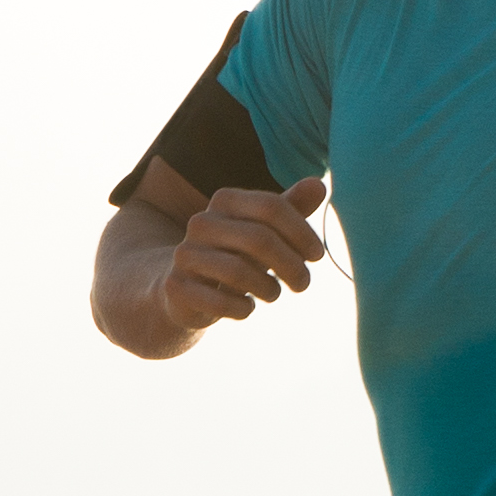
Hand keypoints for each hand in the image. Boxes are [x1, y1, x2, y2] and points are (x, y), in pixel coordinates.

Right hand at [161, 177, 330, 332]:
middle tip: (304, 283)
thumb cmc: (236, 254)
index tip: (316, 256)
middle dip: (291, 265)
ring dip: (268, 288)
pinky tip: (247, 308)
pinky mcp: (176, 287)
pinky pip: (219, 301)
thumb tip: (319, 185)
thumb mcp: (264, 230)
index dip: (302, 232)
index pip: (272, 207)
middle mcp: (201, 222)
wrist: (187, 289)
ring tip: (274, 294)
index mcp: (225, 200)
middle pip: (259, 239)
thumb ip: (290, 209)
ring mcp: (184, 255)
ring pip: (239, 271)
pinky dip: (242, 309)